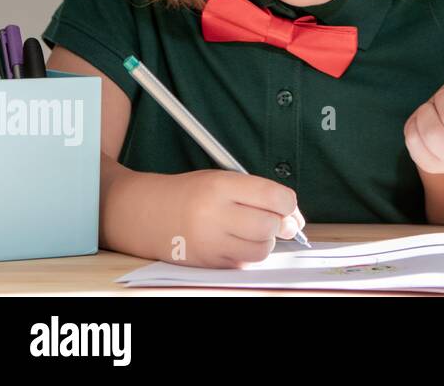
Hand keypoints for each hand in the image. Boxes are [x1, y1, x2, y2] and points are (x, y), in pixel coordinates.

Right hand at [165, 169, 305, 267]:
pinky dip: (247, 254)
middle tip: (271, 220)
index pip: (275, 197)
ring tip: (250, 231)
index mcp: (222, 186)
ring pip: (261, 250)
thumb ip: (261, 194)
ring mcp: (209, 242)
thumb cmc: (193, 194)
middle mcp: (214, 214)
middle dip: (279, 225)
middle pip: (270, 226)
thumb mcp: (224, 180)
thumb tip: (295, 221)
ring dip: (265, 242)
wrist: (148, 213)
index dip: (289, 204)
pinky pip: (244, 263)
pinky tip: (234, 242)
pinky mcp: (206, 262)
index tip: (286, 206)